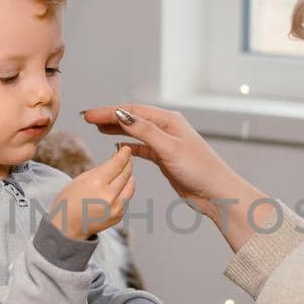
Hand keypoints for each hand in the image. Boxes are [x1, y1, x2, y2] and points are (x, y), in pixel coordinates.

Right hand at [50, 146, 134, 240]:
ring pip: (130, 186)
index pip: (117, 164)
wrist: (67, 228)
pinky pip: (126, 198)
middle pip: (126, 173)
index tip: (125, 149)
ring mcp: (115, 208)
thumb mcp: (80, 180)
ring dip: (129, 176)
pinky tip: (120, 185)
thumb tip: (115, 160)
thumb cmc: (68, 201)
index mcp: (96, 183)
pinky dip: (125, 189)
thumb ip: (100, 170)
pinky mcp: (118, 215)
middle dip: (127, 163)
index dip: (123, 154)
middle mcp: (109, 196)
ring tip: (125, 170)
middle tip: (126, 156)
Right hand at [79, 105, 240, 221]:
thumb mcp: (169, 148)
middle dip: (110, 117)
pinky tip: (118, 147)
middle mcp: (167, 128)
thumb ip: (144, 131)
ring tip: (98, 128)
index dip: (109, 111)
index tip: (89, 114)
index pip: (132, 111)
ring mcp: (166, 143)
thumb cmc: (199, 169)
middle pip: (133, 118)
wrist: (216, 192)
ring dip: (117, 130)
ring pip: (136, 132)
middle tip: (88, 118)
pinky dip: (128, 146)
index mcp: (169, 120)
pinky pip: (142, 148)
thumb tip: (121, 114)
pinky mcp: (165, 158)